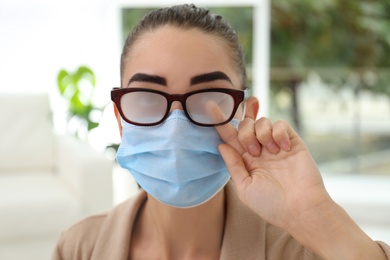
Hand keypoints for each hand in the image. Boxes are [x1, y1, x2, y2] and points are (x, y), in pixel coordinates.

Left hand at [216, 98, 386, 258]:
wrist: (301, 209)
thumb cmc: (271, 204)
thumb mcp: (245, 187)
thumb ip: (233, 165)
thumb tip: (221, 144)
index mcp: (245, 160)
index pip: (230, 137)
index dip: (220, 121)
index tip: (210, 106)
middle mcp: (259, 150)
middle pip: (245, 124)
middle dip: (245, 131)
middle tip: (253, 151)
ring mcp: (275, 144)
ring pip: (262, 121)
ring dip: (262, 134)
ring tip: (271, 153)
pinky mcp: (292, 141)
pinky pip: (280, 124)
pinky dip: (279, 133)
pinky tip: (284, 149)